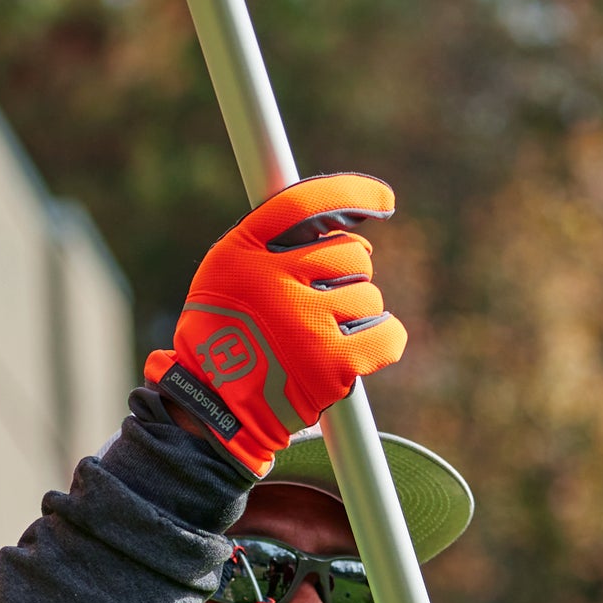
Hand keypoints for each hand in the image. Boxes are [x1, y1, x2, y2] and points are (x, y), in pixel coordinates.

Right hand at [145, 172, 408, 475]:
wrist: (215, 409)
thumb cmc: (225, 335)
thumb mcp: (227, 273)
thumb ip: (271, 242)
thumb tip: (342, 219)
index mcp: (242, 254)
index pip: (306, 204)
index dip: (352, 194)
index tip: (384, 200)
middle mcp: (272, 282)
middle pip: (348, 252)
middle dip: (347, 274)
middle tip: (323, 301)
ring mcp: (304, 323)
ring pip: (368, 295)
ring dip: (356, 313)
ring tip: (323, 335)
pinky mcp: (332, 364)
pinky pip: (387, 333)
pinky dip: (383, 339)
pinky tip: (361, 348)